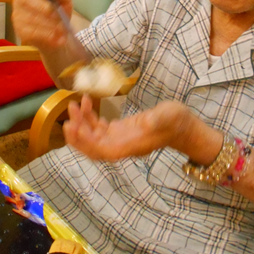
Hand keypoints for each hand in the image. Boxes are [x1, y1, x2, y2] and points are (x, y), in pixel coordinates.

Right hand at [12, 0, 73, 50]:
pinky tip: (57, 38)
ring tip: (62, 30)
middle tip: (58, 16)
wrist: (57, 33)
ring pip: (30, 18)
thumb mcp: (65, 0)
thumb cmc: (58, 11)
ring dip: (49, 25)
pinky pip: (31, 32)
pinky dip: (47, 35)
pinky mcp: (20, 30)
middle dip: (44, 7)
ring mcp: (18, 14)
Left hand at [63, 95, 218, 161]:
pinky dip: (90, 118)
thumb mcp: (169, 116)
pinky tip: (87, 103)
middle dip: (78, 133)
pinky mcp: (120, 131)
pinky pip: (99, 128)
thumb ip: (159, 119)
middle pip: (92, 147)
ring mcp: (119, 139)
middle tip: (70, 111)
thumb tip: (148, 121)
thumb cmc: (178, 122)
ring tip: (76, 103)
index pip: (101, 151)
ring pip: (92, 137)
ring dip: (81, 123)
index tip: (75, 126)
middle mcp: (121, 146)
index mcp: (129, 146)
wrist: (184, 127)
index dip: (85, 142)